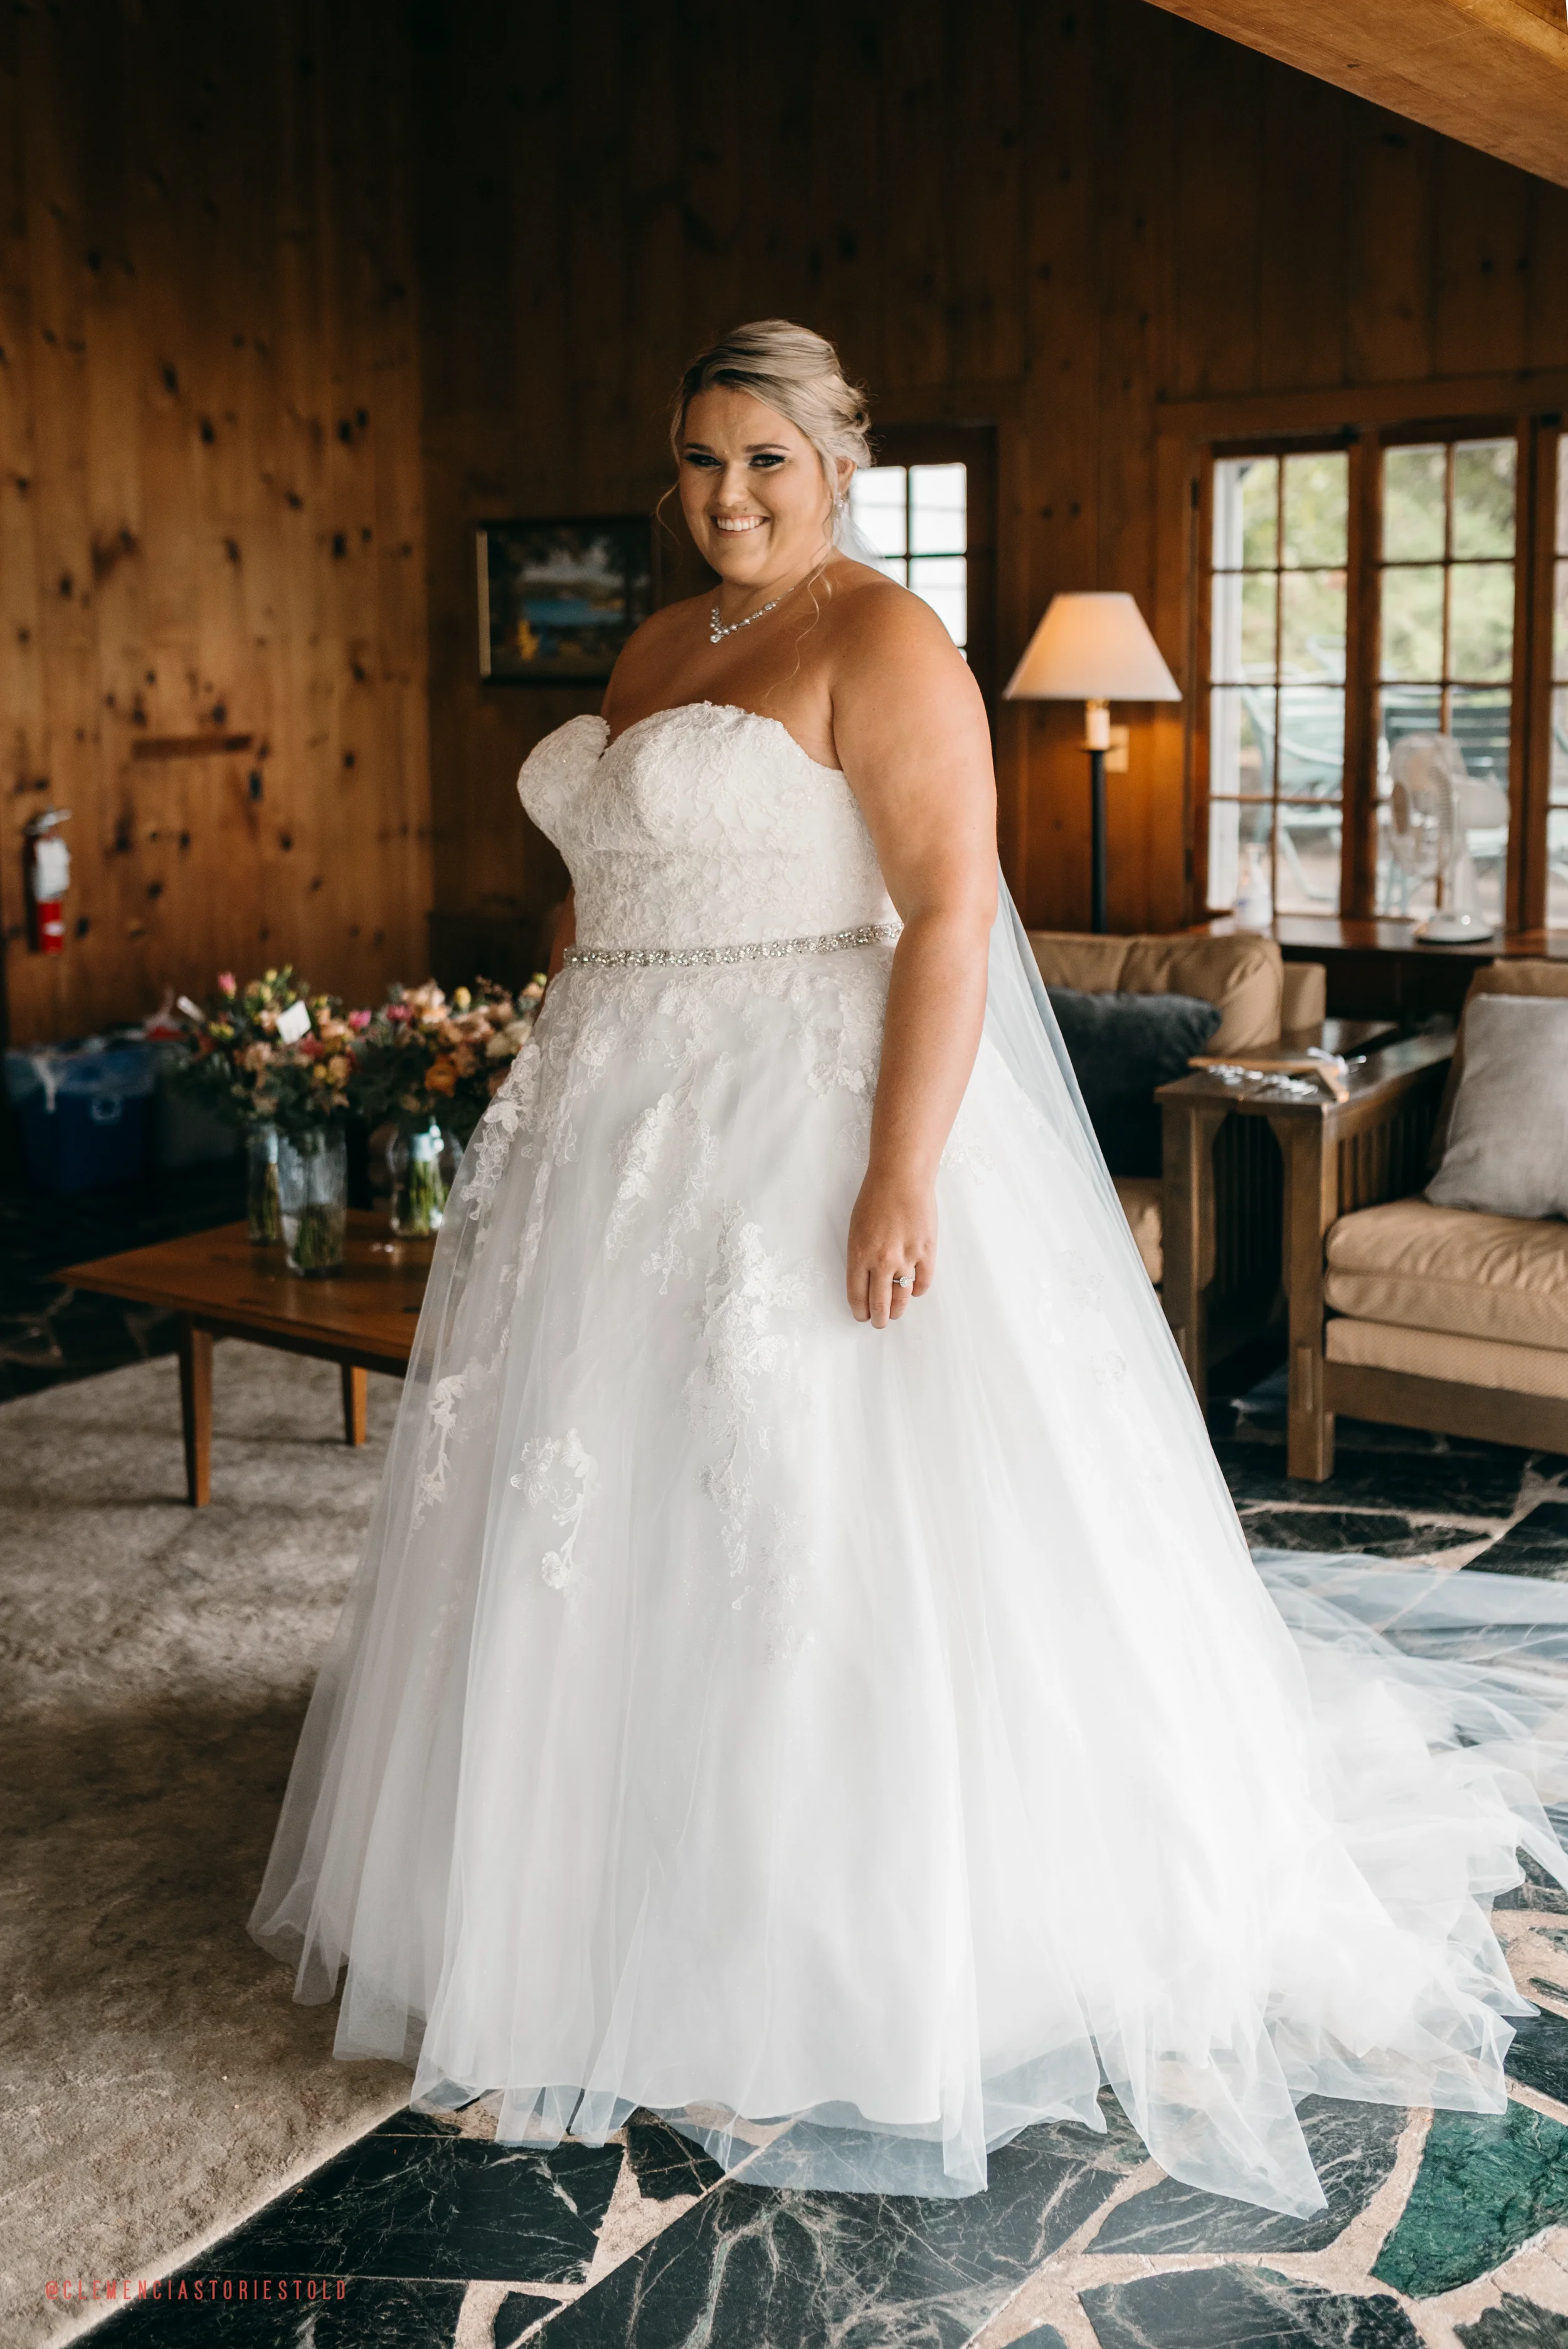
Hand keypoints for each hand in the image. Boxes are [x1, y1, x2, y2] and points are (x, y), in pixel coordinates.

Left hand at [847, 1169, 935, 1327]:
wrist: (902, 1177)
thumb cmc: (875, 1198)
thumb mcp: (856, 1229)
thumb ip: (861, 1257)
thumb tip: (867, 1280)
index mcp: (859, 1255)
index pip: (857, 1295)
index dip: (860, 1310)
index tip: (862, 1316)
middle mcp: (882, 1261)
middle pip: (880, 1303)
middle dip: (879, 1318)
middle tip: (879, 1322)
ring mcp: (906, 1258)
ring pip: (902, 1298)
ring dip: (897, 1310)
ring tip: (895, 1313)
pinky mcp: (926, 1252)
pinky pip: (923, 1283)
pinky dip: (917, 1290)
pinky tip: (913, 1290)